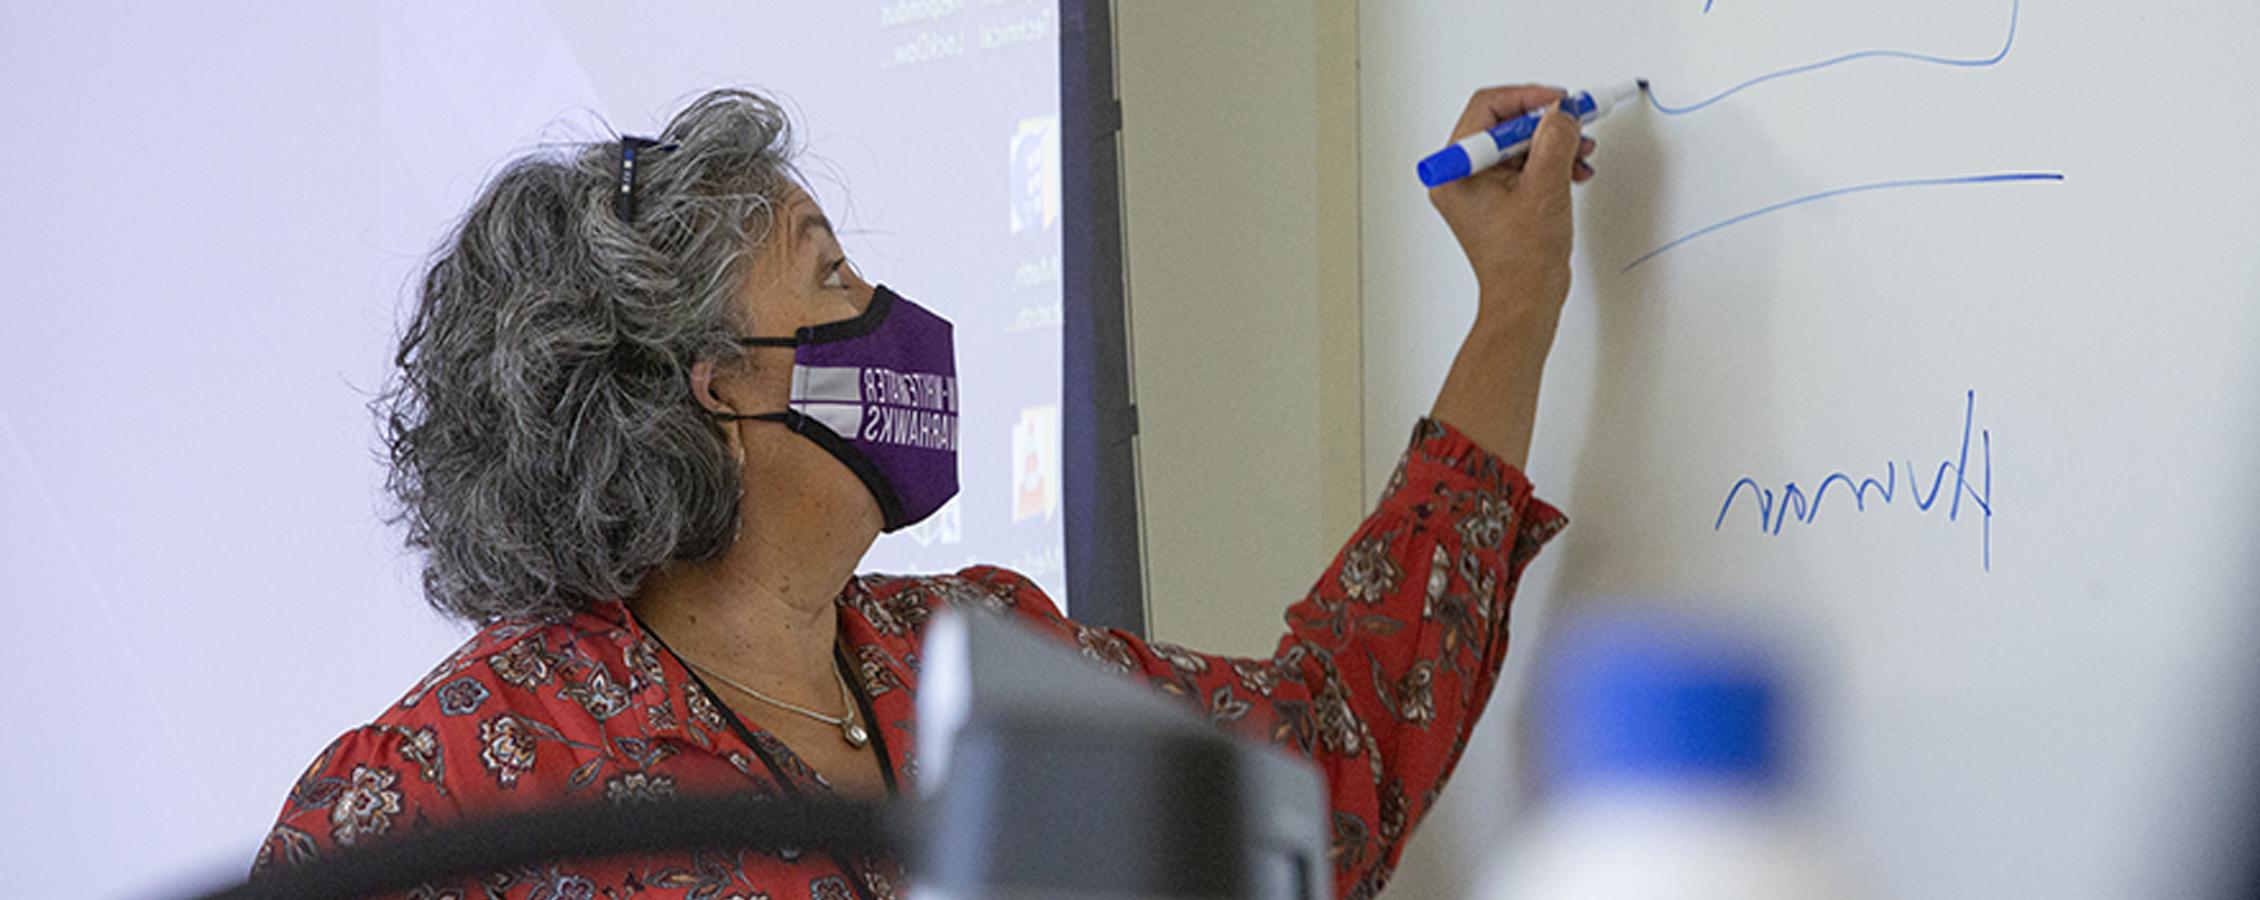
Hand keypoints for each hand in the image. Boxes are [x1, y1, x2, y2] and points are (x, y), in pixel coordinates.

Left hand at [1425, 86, 1595, 325]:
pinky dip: (1551, 163)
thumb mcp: (1545, 187)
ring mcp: (1478, 189)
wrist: (1526, 301)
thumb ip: (1555, 139)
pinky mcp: (1497, 200)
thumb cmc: (1522, 261)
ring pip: (1519, 145)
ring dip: (1554, 144)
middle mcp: (1461, 176)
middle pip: (1505, 124)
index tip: (1560, 102)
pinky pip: (1524, 166)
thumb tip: (1561, 111)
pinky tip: (1575, 171)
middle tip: (1577, 121)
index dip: (1528, 99)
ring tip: (1582, 152)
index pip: (1488, 109)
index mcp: (1456, 170)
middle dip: (1546, 123)